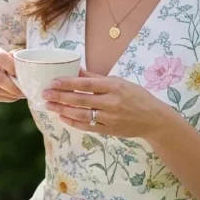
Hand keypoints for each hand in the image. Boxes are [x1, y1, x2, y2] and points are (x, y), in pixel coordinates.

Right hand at [0, 44, 24, 104]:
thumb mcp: (0, 59)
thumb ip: (11, 59)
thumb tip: (25, 60)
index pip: (2, 58)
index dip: (14, 68)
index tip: (24, 75)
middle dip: (13, 86)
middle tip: (24, 91)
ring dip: (10, 94)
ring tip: (19, 95)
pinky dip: (5, 98)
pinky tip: (11, 97)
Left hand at [42, 68, 170, 136]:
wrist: (154, 119)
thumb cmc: (136, 96)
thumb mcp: (119, 82)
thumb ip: (96, 78)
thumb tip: (76, 70)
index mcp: (113, 87)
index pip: (86, 84)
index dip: (68, 83)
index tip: (53, 81)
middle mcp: (111, 102)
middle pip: (80, 100)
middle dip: (60, 96)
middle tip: (44, 93)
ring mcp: (109, 118)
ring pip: (81, 114)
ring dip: (62, 110)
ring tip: (49, 105)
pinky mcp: (109, 130)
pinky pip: (87, 126)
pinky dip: (73, 122)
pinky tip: (62, 116)